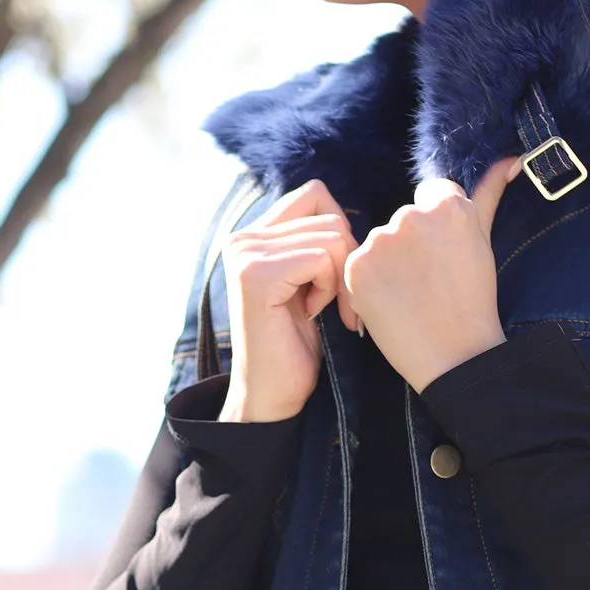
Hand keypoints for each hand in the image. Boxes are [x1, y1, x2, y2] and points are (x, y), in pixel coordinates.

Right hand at [218, 180, 360, 423]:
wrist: (272, 395)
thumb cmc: (296, 344)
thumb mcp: (308, 282)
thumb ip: (313, 243)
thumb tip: (344, 213)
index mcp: (253, 235)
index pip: (315, 195)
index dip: (340, 232)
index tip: (335, 276)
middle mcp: (242, 238)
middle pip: (329, 216)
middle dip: (346, 262)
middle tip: (336, 304)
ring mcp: (245, 254)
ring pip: (332, 236)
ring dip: (340, 279)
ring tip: (322, 310)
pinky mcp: (255, 275)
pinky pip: (322, 258)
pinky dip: (331, 289)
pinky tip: (313, 314)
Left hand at [343, 158, 521, 392]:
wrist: (455, 357)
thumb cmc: (473, 300)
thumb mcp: (483, 241)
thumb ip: (488, 194)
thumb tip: (509, 159)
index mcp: (448, 205)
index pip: (431, 196)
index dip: (437, 231)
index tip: (445, 258)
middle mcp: (412, 215)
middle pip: (404, 218)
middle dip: (412, 246)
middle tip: (430, 283)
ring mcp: (381, 241)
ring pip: (379, 242)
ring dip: (388, 263)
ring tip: (411, 296)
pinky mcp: (356, 267)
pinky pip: (357, 265)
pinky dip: (369, 283)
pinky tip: (390, 303)